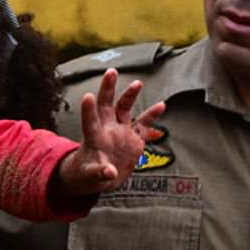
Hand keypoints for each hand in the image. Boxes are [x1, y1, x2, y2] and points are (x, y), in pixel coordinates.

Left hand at [54, 69, 166, 195]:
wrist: (102, 176)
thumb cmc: (89, 174)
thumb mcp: (90, 176)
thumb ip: (99, 173)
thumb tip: (109, 173)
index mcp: (93, 137)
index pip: (90, 121)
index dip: (88, 110)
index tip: (88, 96)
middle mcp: (107, 129)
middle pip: (106, 104)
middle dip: (108, 88)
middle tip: (111, 72)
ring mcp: (121, 131)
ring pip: (125, 108)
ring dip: (130, 95)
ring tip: (138, 83)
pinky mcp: (134, 138)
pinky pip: (144, 124)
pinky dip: (152, 115)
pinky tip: (161, 105)